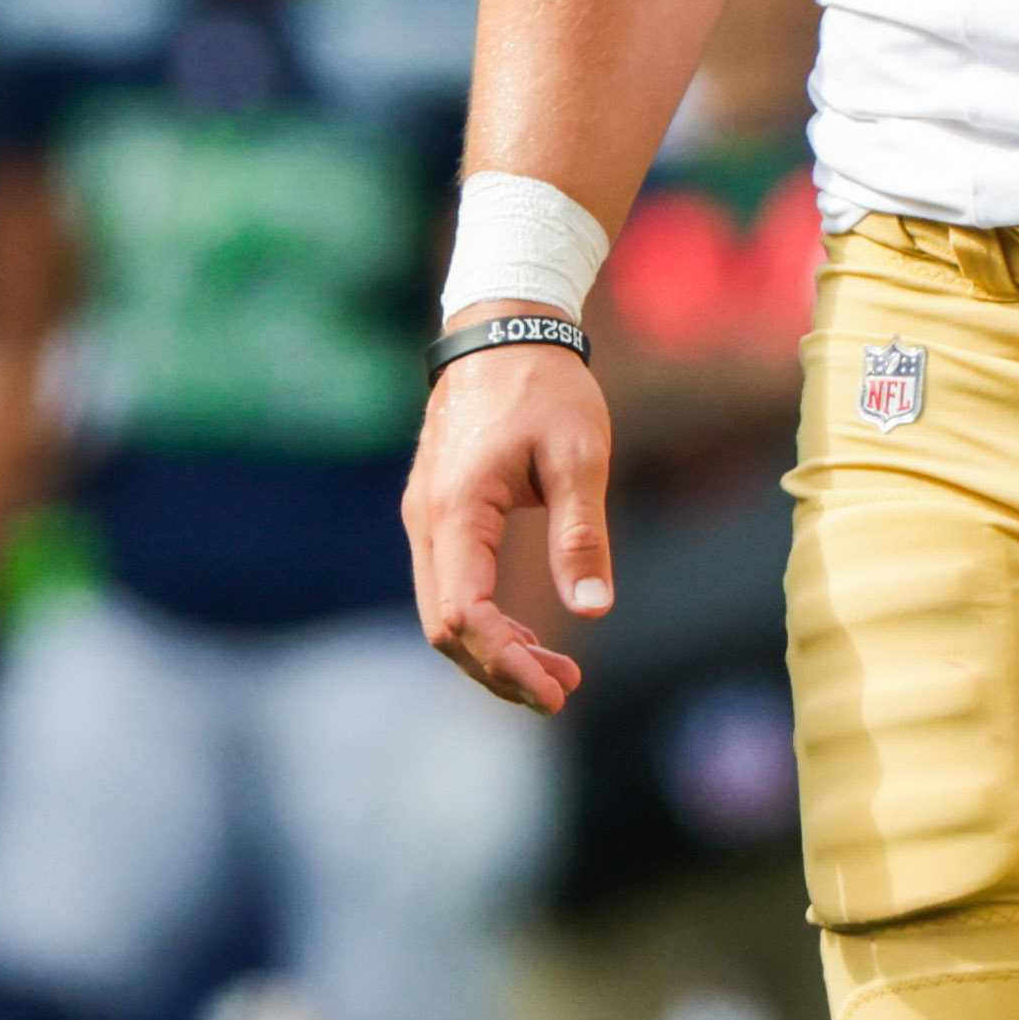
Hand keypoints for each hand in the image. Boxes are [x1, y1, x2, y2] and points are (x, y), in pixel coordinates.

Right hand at [401, 328, 609, 713]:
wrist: (503, 329)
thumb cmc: (546, 387)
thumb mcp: (579, 456)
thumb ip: (581, 534)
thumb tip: (593, 611)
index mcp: (456, 509)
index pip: (465, 614)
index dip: (507, 663)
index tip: (557, 690)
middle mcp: (426, 519)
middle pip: (443, 627)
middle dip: (500, 670)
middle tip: (564, 689)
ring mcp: (425, 516)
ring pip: (442, 612)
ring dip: (492, 651)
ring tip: (555, 671)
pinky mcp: (436, 513)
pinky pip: (449, 586)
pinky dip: (484, 622)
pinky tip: (529, 636)